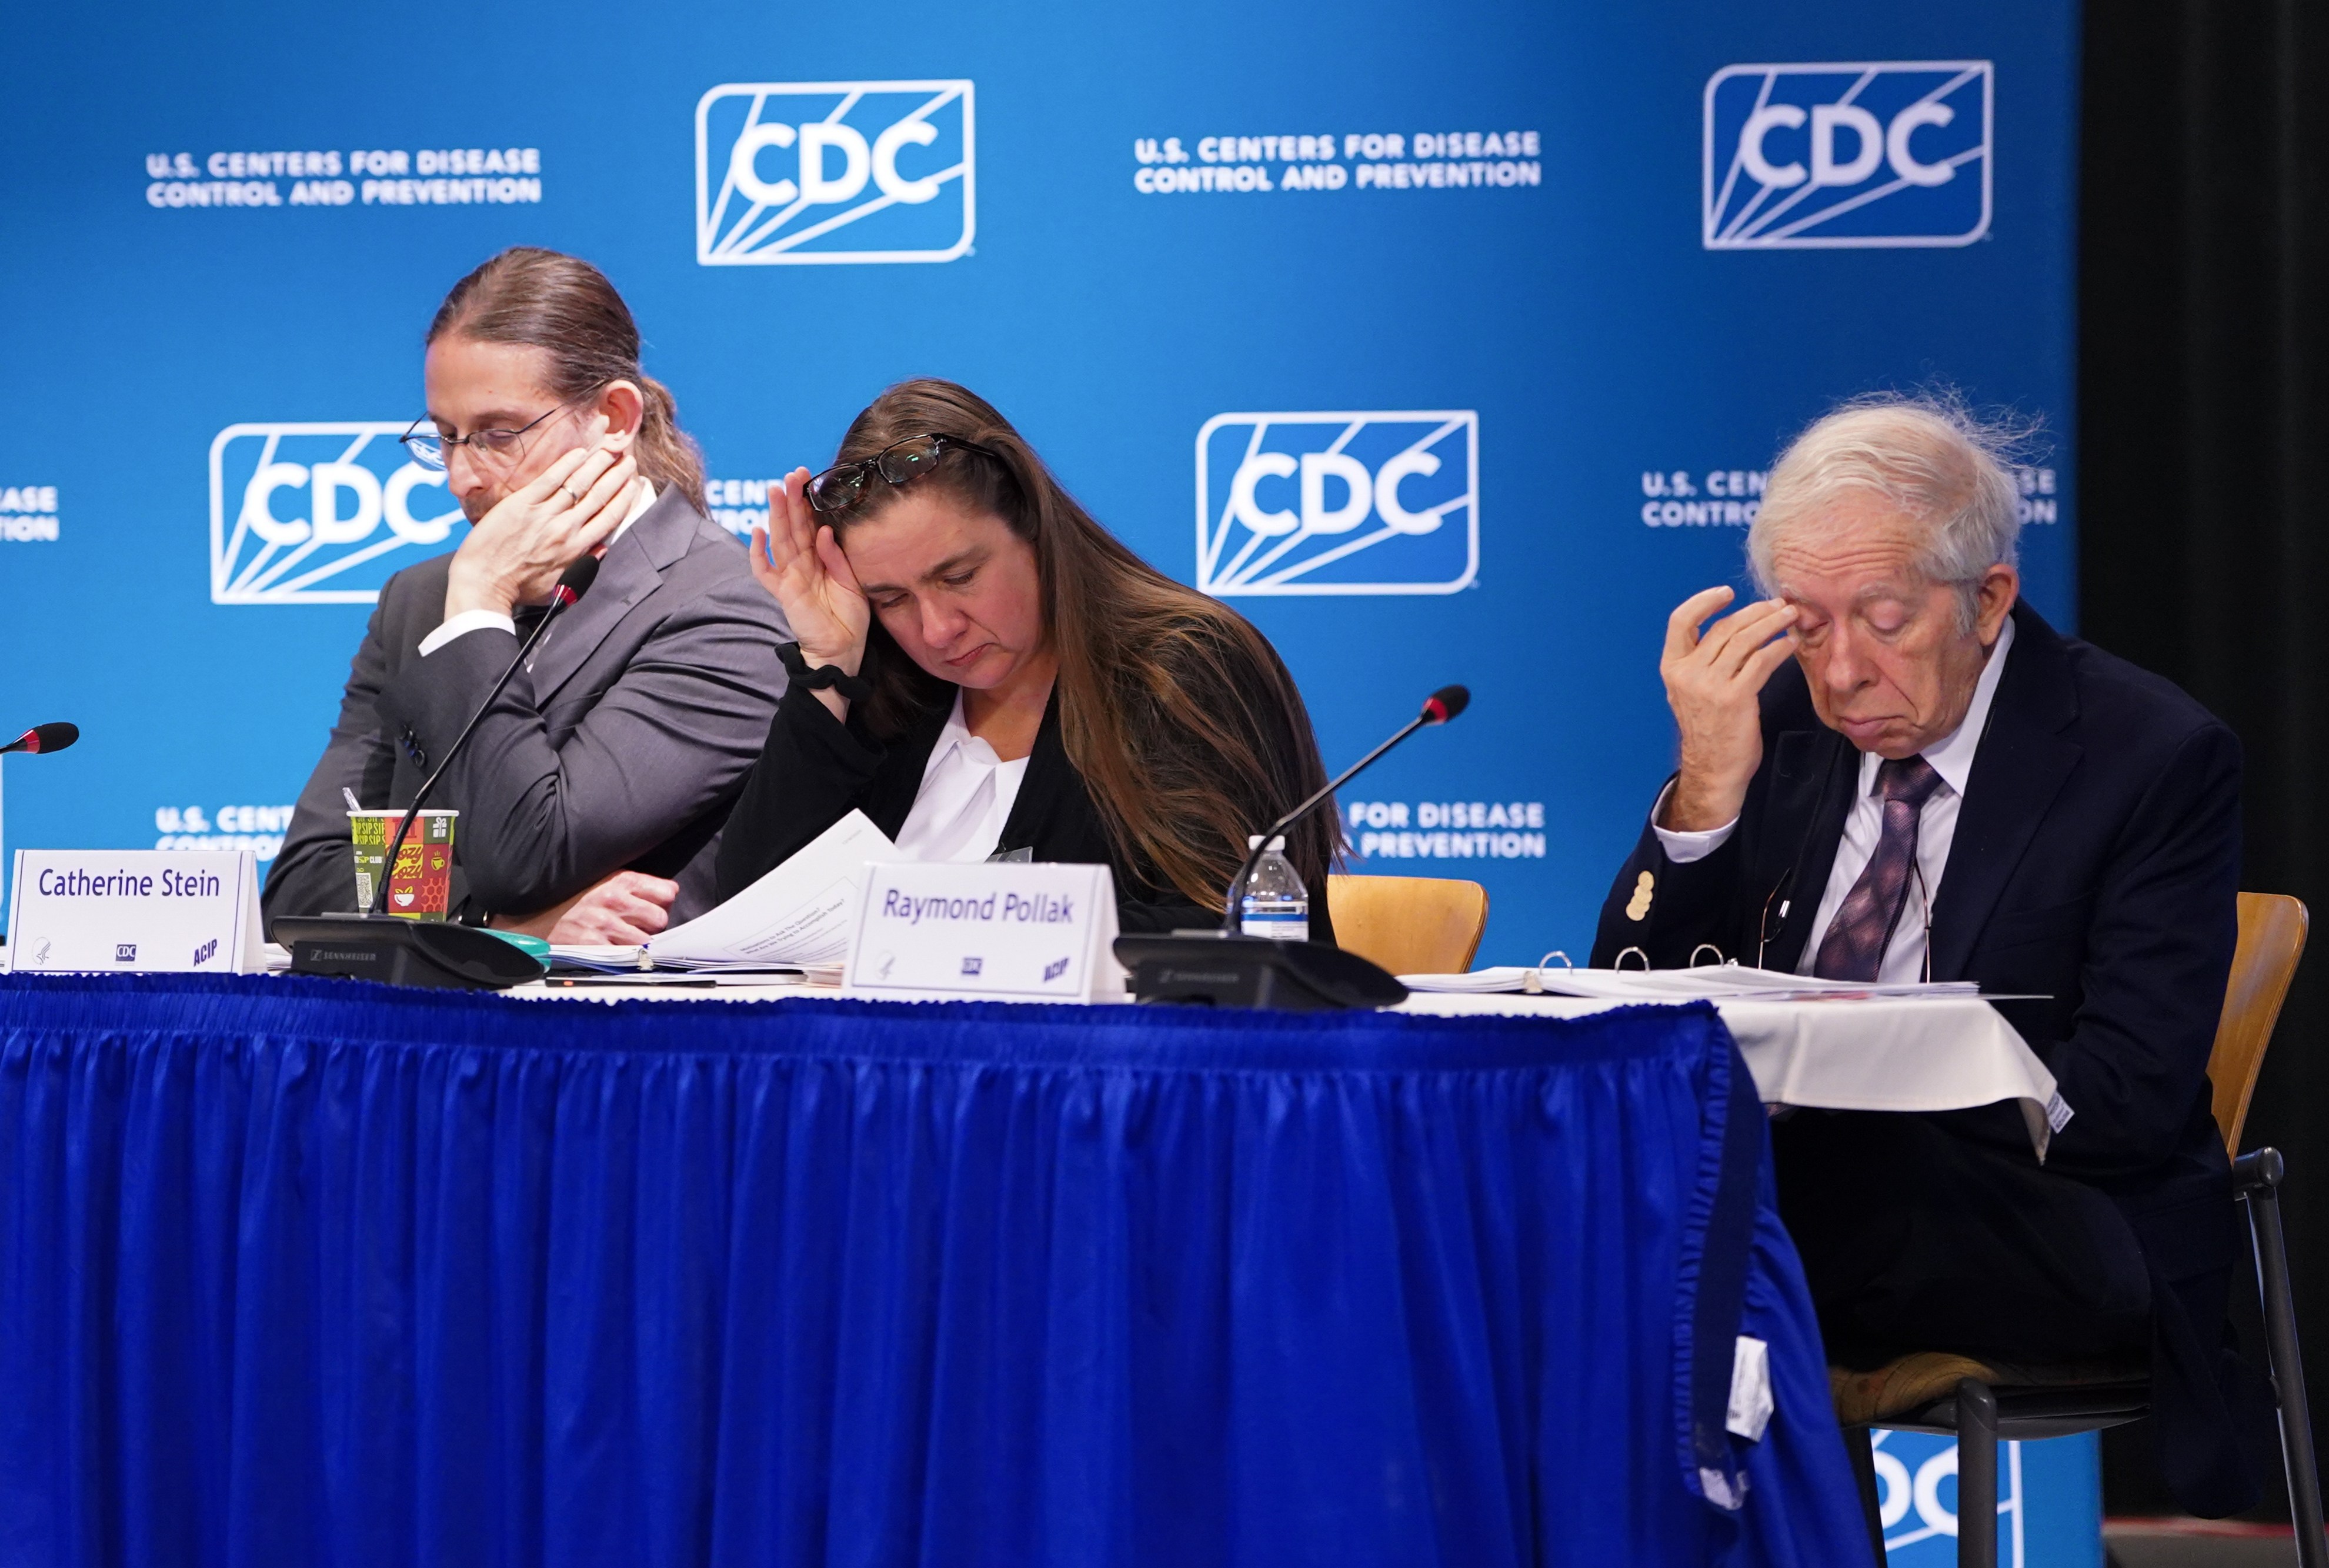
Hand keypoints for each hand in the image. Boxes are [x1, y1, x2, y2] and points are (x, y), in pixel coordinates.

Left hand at [444, 431, 638, 619]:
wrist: (483, 582)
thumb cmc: (519, 588)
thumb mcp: (559, 585)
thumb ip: (583, 566)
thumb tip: (602, 549)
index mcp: (577, 549)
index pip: (609, 518)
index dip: (624, 498)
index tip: (634, 484)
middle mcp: (566, 529)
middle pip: (599, 496)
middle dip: (617, 475)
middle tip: (629, 459)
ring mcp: (544, 514)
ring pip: (579, 483)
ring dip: (598, 464)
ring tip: (610, 449)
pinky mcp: (522, 503)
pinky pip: (550, 479)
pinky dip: (567, 464)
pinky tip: (580, 452)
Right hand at [492, 870, 679, 944]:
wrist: (533, 917)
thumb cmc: (572, 899)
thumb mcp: (603, 881)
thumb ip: (633, 887)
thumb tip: (666, 898)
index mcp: (620, 880)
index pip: (668, 892)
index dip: (662, 903)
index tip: (652, 907)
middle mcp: (615, 900)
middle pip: (661, 918)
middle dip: (652, 926)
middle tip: (637, 927)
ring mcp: (605, 925)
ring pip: (647, 941)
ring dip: (639, 944)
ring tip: (623, 940)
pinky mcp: (594, 946)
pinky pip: (627, 957)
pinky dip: (625, 958)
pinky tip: (612, 951)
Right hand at [749, 468, 870, 719]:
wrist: (843, 649)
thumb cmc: (850, 618)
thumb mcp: (853, 582)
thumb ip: (838, 557)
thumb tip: (826, 530)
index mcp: (821, 558)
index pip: (811, 524)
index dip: (808, 502)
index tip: (808, 478)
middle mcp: (804, 564)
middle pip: (794, 527)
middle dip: (792, 500)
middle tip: (791, 475)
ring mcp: (790, 577)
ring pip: (780, 541)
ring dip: (777, 515)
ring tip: (775, 491)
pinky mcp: (783, 593)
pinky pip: (765, 572)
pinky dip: (758, 553)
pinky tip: (756, 532)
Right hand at [1657, 587, 1797, 831]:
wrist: (1712, 770)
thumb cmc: (1708, 730)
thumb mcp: (1690, 692)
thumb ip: (1701, 661)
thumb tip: (1733, 628)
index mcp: (1672, 668)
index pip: (1680, 621)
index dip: (1704, 601)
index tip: (1727, 593)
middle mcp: (1687, 673)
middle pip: (1723, 627)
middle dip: (1755, 611)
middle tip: (1778, 604)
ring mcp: (1710, 685)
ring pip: (1744, 639)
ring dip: (1771, 623)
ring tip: (1789, 616)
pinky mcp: (1735, 697)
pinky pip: (1761, 661)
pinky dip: (1778, 648)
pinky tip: (1789, 643)